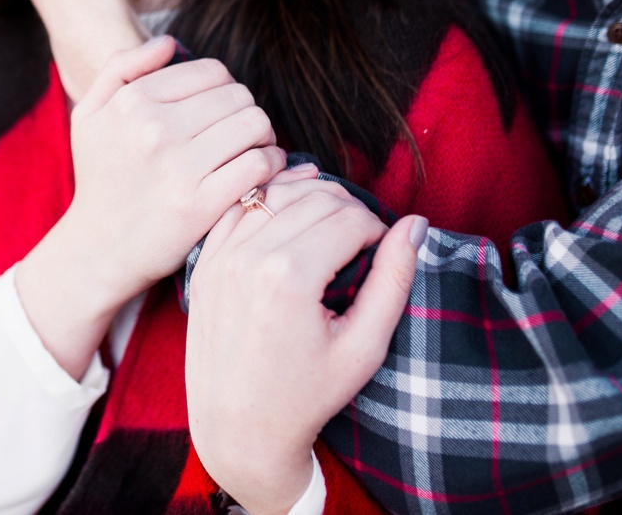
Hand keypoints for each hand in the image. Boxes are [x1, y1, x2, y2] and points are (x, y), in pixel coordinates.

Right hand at [16, 37, 286, 378]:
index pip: (212, 71)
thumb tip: (169, 42)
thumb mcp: (89, 115)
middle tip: (237, 134)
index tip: (219, 112)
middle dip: (245, 111)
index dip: (224, 89)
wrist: (98, 249)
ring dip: (263, 136)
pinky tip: (260, 172)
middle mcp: (154, 129)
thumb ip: (121, 68)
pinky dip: (272, 164)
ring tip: (251, 150)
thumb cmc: (100, 179)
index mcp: (132, 101)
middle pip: (238, 95)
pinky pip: (261, 164)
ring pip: (255, 124)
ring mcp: (179, 167)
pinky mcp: (202, 204)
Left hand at [184, 183, 424, 514]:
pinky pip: (239, 209)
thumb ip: (393, 281)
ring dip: (309, 199)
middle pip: (314, 198)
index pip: (350, 218)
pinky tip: (292, 216)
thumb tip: (416, 225)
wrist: (237, 428)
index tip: (385, 251)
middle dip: (348, 210)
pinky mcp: (204, 263)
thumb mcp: (363, 347)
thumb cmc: (306, 396)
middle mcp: (248, 258)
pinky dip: (269, 203)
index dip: (378, 228)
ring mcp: (220, 258)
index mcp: (289, 277)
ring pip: (275, 193)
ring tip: (333, 226)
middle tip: (364, 238)